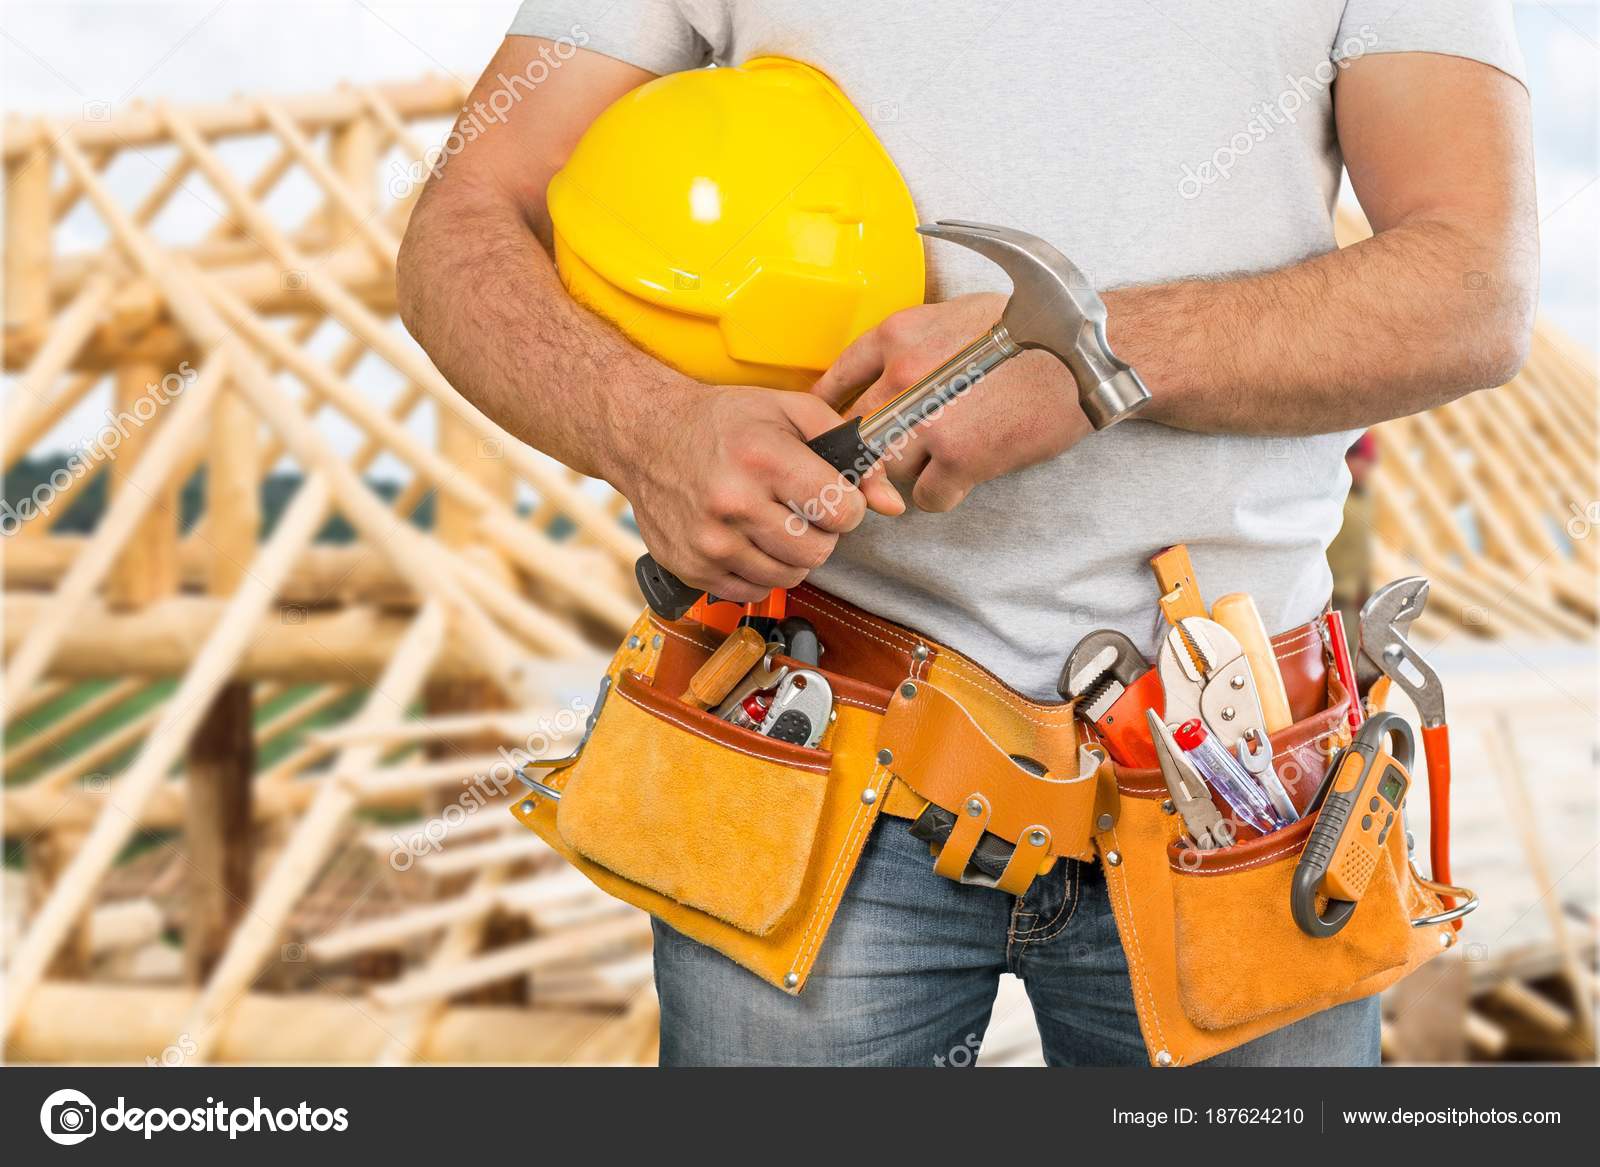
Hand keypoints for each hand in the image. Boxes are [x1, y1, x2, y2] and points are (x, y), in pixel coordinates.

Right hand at [617, 383, 904, 602]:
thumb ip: (849, 451)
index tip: (831, 495)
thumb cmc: (722, 421)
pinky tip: (748, 540)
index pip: (841, 511)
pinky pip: (753, 591)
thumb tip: (890, 503)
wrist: (645, 435)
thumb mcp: (791, 412)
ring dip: (792, 554)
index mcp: (763, 459)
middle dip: (822, 533)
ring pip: (789, 576)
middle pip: (818, 551)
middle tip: (801, 509)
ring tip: (773, 522)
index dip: (845, 505)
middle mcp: (733, 503)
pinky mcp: (693, 568)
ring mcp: (710, 542)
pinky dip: (761, 571)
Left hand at [812, 293, 1090, 511]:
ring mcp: (928, 420)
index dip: (832, 411)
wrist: (1086, 358)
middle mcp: (904, 375)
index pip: (837, 381)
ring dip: (910, 472)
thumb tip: (879, 376)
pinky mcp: (960, 459)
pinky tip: (965, 475)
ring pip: (887, 469)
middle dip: (874, 448)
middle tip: (897, 453)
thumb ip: (911, 344)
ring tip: (944, 456)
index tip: (833, 429)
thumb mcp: (957, 314)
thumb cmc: (1033, 331)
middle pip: (857, 433)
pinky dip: (942, 493)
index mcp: (899, 335)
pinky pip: (925, 497)